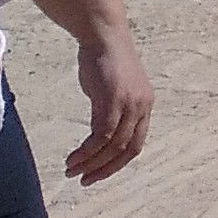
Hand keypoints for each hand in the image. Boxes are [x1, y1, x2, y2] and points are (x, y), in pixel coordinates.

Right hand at [66, 19, 150, 183]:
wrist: (104, 37)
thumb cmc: (105, 63)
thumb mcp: (115, 90)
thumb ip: (113, 111)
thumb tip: (101, 134)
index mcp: (145, 107)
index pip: (136, 145)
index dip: (117, 164)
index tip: (97, 175)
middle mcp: (142, 107)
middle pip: (126, 150)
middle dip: (104, 169)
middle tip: (83, 180)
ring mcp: (129, 104)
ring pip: (112, 146)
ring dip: (91, 163)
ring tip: (71, 170)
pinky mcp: (113, 100)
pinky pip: (101, 135)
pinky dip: (87, 151)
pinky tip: (74, 156)